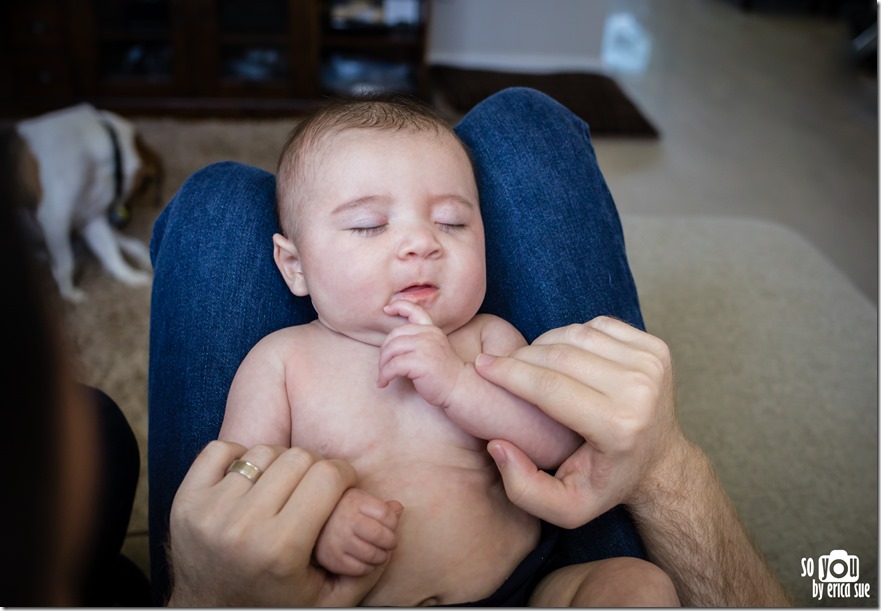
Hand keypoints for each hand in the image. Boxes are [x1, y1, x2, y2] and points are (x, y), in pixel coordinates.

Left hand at [167, 441, 387, 606]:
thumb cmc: (276, 604)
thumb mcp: (330, 599)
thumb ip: (371, 562)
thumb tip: (396, 508)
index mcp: (281, 550)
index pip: (328, 476)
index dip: (344, 475)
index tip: (342, 486)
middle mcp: (242, 527)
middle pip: (299, 457)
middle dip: (315, 468)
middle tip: (314, 488)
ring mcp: (209, 511)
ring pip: (264, 451)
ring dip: (279, 464)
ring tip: (280, 488)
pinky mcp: (184, 500)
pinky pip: (221, 449)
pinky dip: (239, 457)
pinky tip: (248, 482)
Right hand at [315, 488, 403, 575]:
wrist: (310, 523)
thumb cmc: (343, 511)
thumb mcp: (361, 501)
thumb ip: (382, 507)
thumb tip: (399, 509)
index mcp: (354, 501)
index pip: (386, 515)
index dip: (393, 523)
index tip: (391, 526)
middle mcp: (345, 520)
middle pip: (380, 535)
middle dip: (391, 542)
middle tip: (390, 543)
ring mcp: (337, 540)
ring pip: (372, 555)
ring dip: (382, 557)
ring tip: (380, 553)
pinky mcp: (333, 559)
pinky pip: (360, 569)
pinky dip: (369, 568)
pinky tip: (366, 560)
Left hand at [378, 301, 464, 406]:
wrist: (459, 387)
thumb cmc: (443, 373)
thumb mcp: (433, 349)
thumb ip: (419, 341)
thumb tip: (393, 343)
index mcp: (431, 330)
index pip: (415, 311)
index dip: (399, 306)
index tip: (386, 309)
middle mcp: (428, 334)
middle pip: (394, 335)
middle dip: (384, 351)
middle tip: (383, 365)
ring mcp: (425, 347)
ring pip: (391, 349)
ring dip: (383, 365)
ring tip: (383, 376)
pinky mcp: (419, 362)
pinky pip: (392, 366)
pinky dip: (384, 375)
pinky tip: (384, 383)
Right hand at [475, 316, 684, 528]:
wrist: (659, 463)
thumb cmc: (605, 483)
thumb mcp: (564, 508)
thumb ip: (523, 487)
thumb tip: (497, 444)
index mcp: (618, 429)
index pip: (549, 387)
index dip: (508, 373)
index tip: (481, 365)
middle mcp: (640, 391)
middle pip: (561, 355)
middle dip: (521, 356)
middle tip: (500, 365)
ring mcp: (651, 365)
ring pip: (577, 334)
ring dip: (544, 342)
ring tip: (529, 362)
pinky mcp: (656, 348)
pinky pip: (598, 326)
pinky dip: (572, 334)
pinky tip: (563, 354)